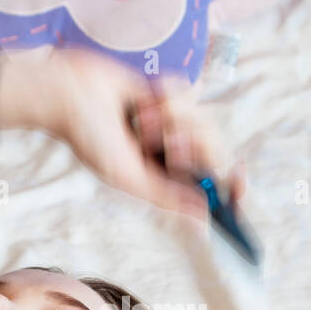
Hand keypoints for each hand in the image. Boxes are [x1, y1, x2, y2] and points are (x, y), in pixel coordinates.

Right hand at [26, 46, 244, 225]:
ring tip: (140, 117)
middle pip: (214, 150)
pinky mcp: (171, 91)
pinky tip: (141, 98)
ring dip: (170, 116)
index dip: (233, 188)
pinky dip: (165, 94)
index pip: (210, 186)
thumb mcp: (125, 175)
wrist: (69, 91)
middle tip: (162, 138)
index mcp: (165, 176)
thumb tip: (202, 218)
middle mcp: (173, 151)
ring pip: (204, 119)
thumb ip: (164, 196)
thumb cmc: (88, 136)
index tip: (241, 184)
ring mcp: (174, 121)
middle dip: (188, 140)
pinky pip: (190, 92)